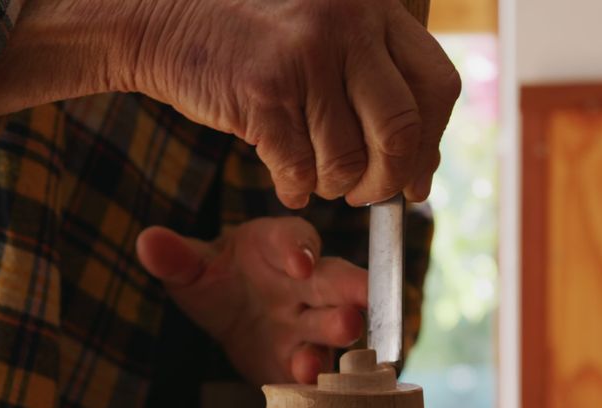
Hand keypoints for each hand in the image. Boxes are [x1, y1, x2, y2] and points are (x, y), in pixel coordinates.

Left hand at [135, 217, 366, 385]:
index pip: (295, 239)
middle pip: (336, 282)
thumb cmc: (219, 278)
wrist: (231, 314)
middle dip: (350, 295)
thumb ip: (176, 257)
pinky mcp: (305, 360)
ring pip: (333, 328)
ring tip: (317, 364)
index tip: (300, 263)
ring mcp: (311, 324)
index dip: (300, 249)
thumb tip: (148, 242)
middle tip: (355, 311)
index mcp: (279, 246)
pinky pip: (317, 371)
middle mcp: (308, 283)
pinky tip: (305, 398)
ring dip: (332, 346)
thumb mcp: (193, 267)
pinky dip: (315, 386)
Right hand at [138, 0, 460, 207]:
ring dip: (335, 186)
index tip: (417, 175)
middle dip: (389, 178)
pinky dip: (295, 188)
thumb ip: (375, 75)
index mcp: (374, 6)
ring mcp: (305, 56)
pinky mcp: (263, 92)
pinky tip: (286, 181)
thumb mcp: (327, 28)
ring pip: (348, 159)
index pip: (437, 85)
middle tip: (370, 194)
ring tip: (317, 178)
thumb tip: (421, 164)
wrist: (164, 18)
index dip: (433, 140)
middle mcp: (348, 24)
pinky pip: (298, 169)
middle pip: (402, 129)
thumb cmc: (252, 35)